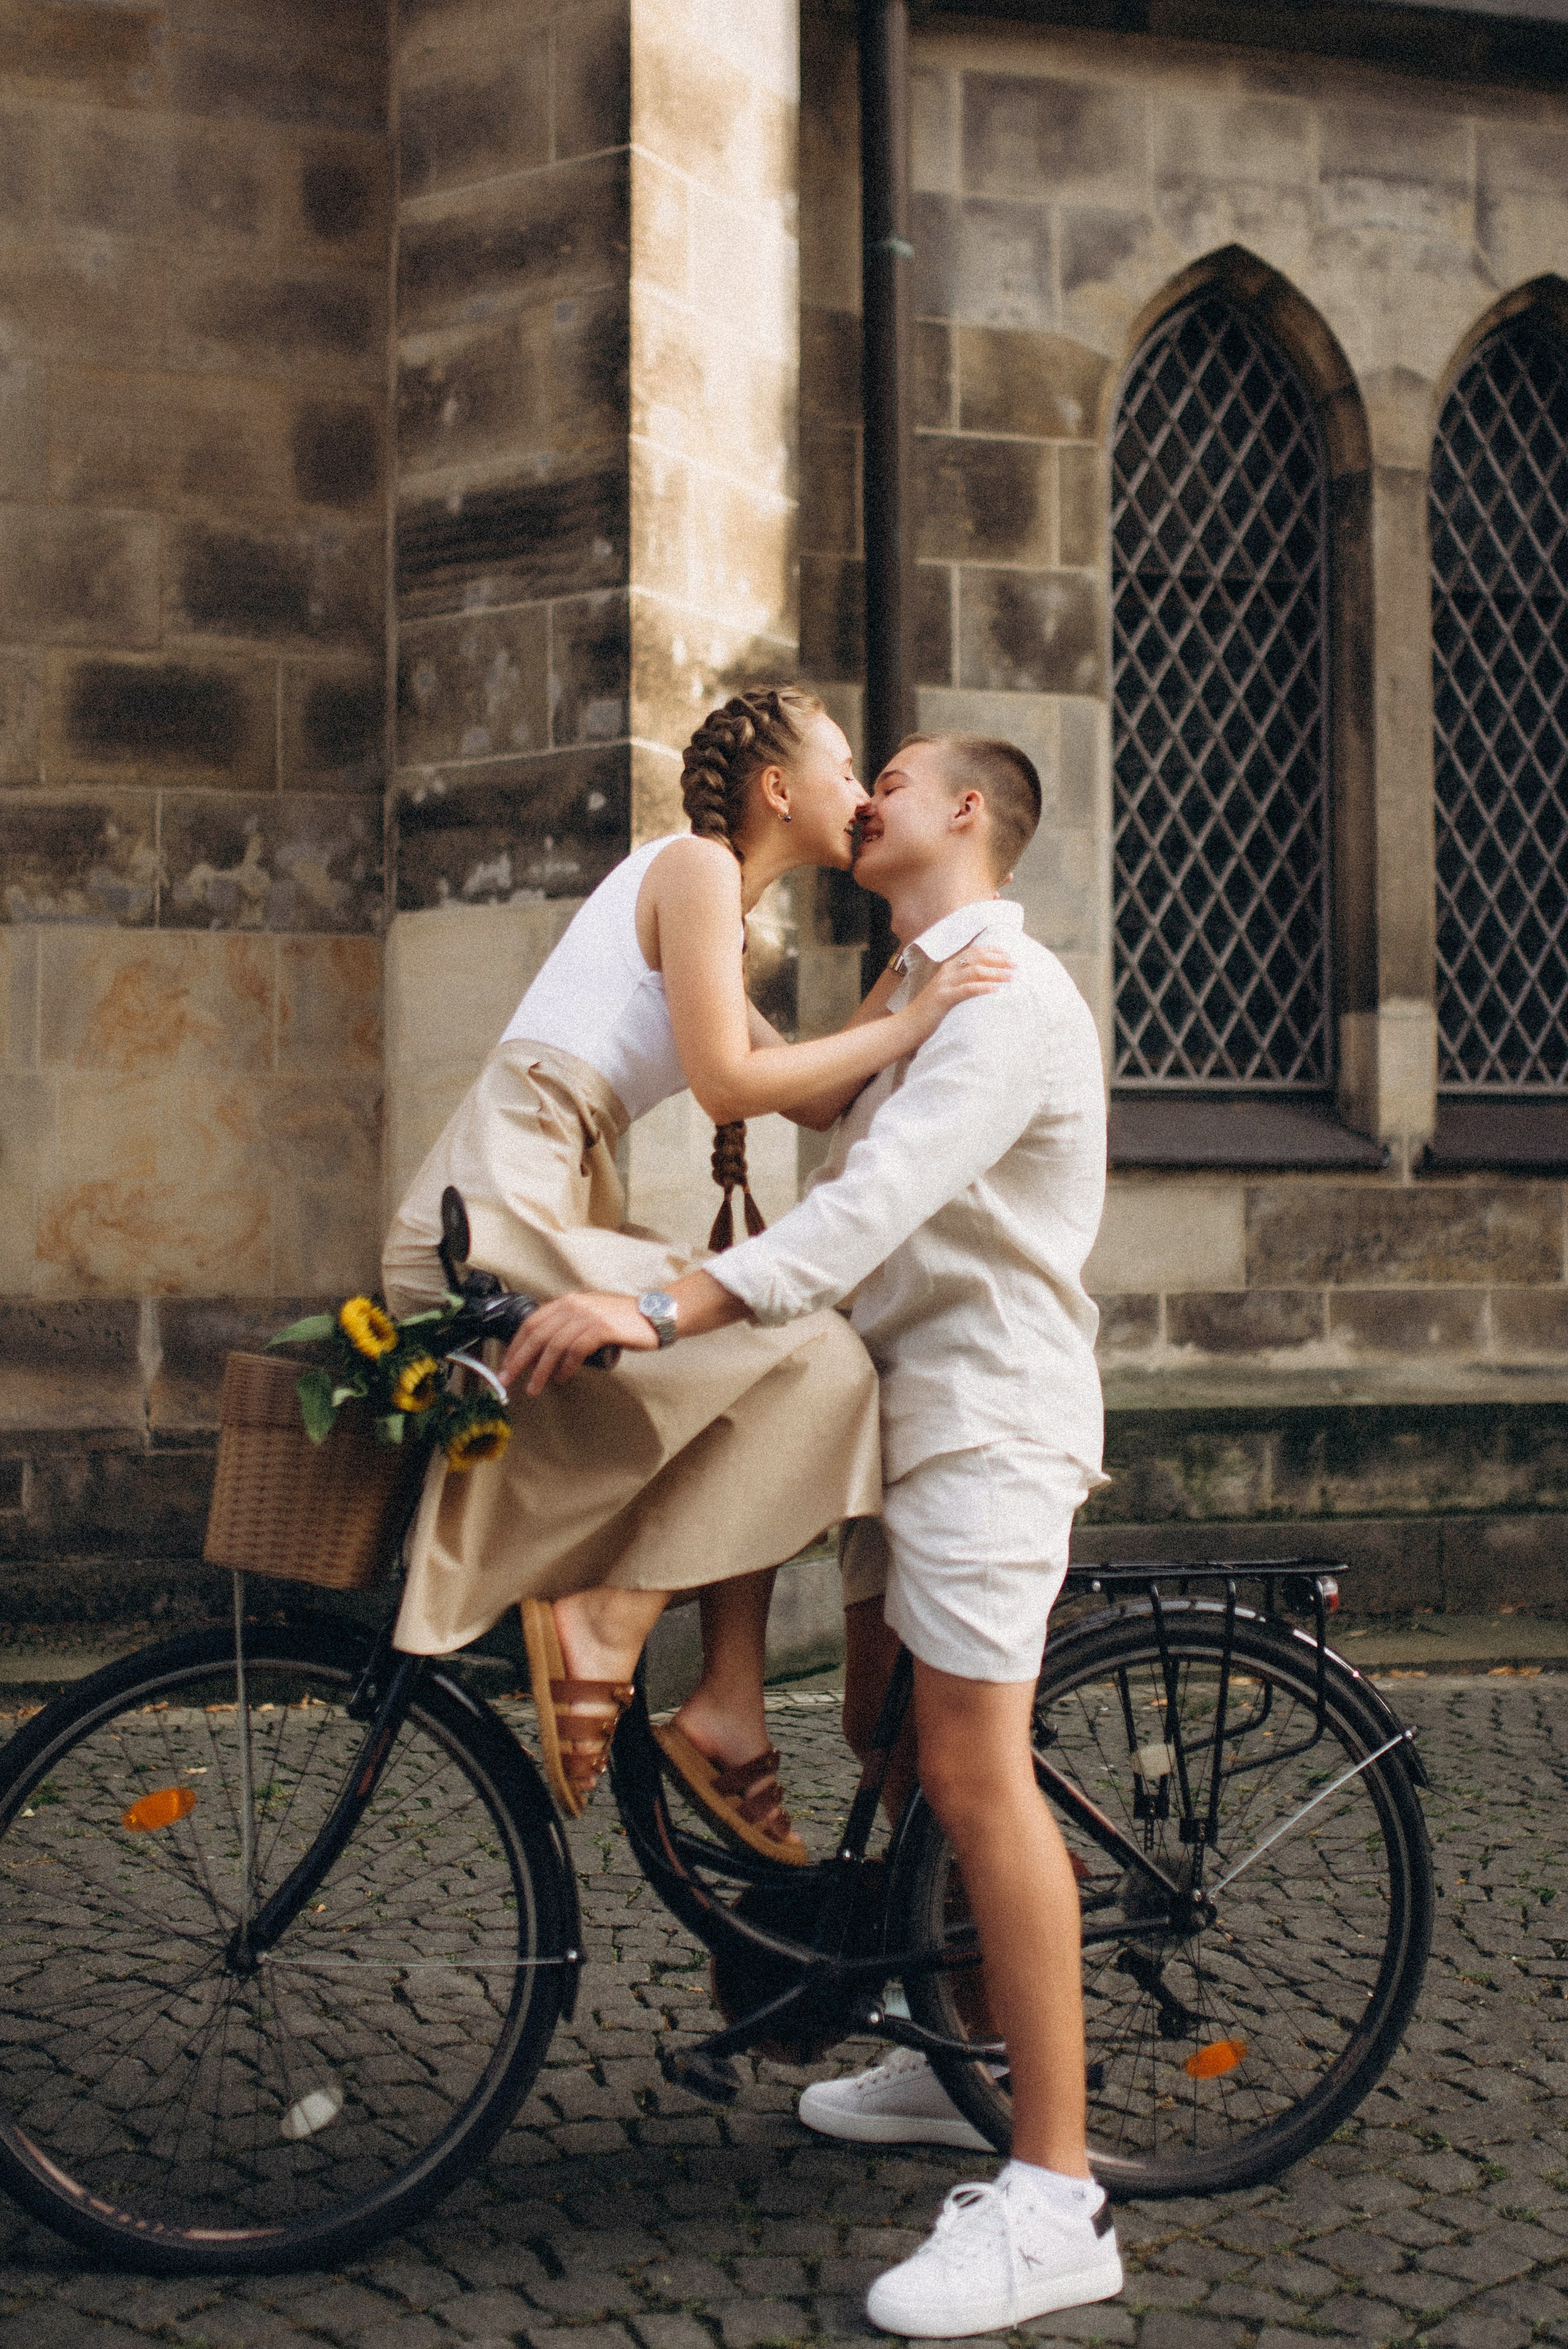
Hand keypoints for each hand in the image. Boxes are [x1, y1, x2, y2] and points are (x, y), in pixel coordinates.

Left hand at [500, 1292, 658, 1396]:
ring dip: (540, 1370)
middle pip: (537, 1334)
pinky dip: (566, 1366)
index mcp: (567, 1302)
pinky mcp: (603, 1328)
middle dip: (519, 1359)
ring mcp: (589, 1316)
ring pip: (554, 1345)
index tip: (506, 1365)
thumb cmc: (622, 1321)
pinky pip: (576, 1350)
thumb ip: (567, 1327)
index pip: (531, 1322)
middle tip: (507, 1379)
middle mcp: (575, 1305)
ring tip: (534, 1387)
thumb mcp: (589, 1317)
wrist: (655, 1315)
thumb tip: (542, 1352)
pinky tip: (561, 1377)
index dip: (515, 1345)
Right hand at [899, 946, 1015, 1044]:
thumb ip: (962, 983)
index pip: (974, 951)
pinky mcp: (943, 998)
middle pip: (977, 957)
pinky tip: (995, 990)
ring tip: (1010, 977)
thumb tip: (985, 982)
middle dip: (999, 959)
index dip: (993, 951)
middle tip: (1015, 965)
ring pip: (974, 971)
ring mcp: (944, 984)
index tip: (1009, 955)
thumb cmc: (930, 1012)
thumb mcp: (947, 992)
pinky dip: (983, 988)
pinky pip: (966, 989)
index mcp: (948, 968)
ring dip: (995, 973)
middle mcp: (947, 971)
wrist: (908, 1025)